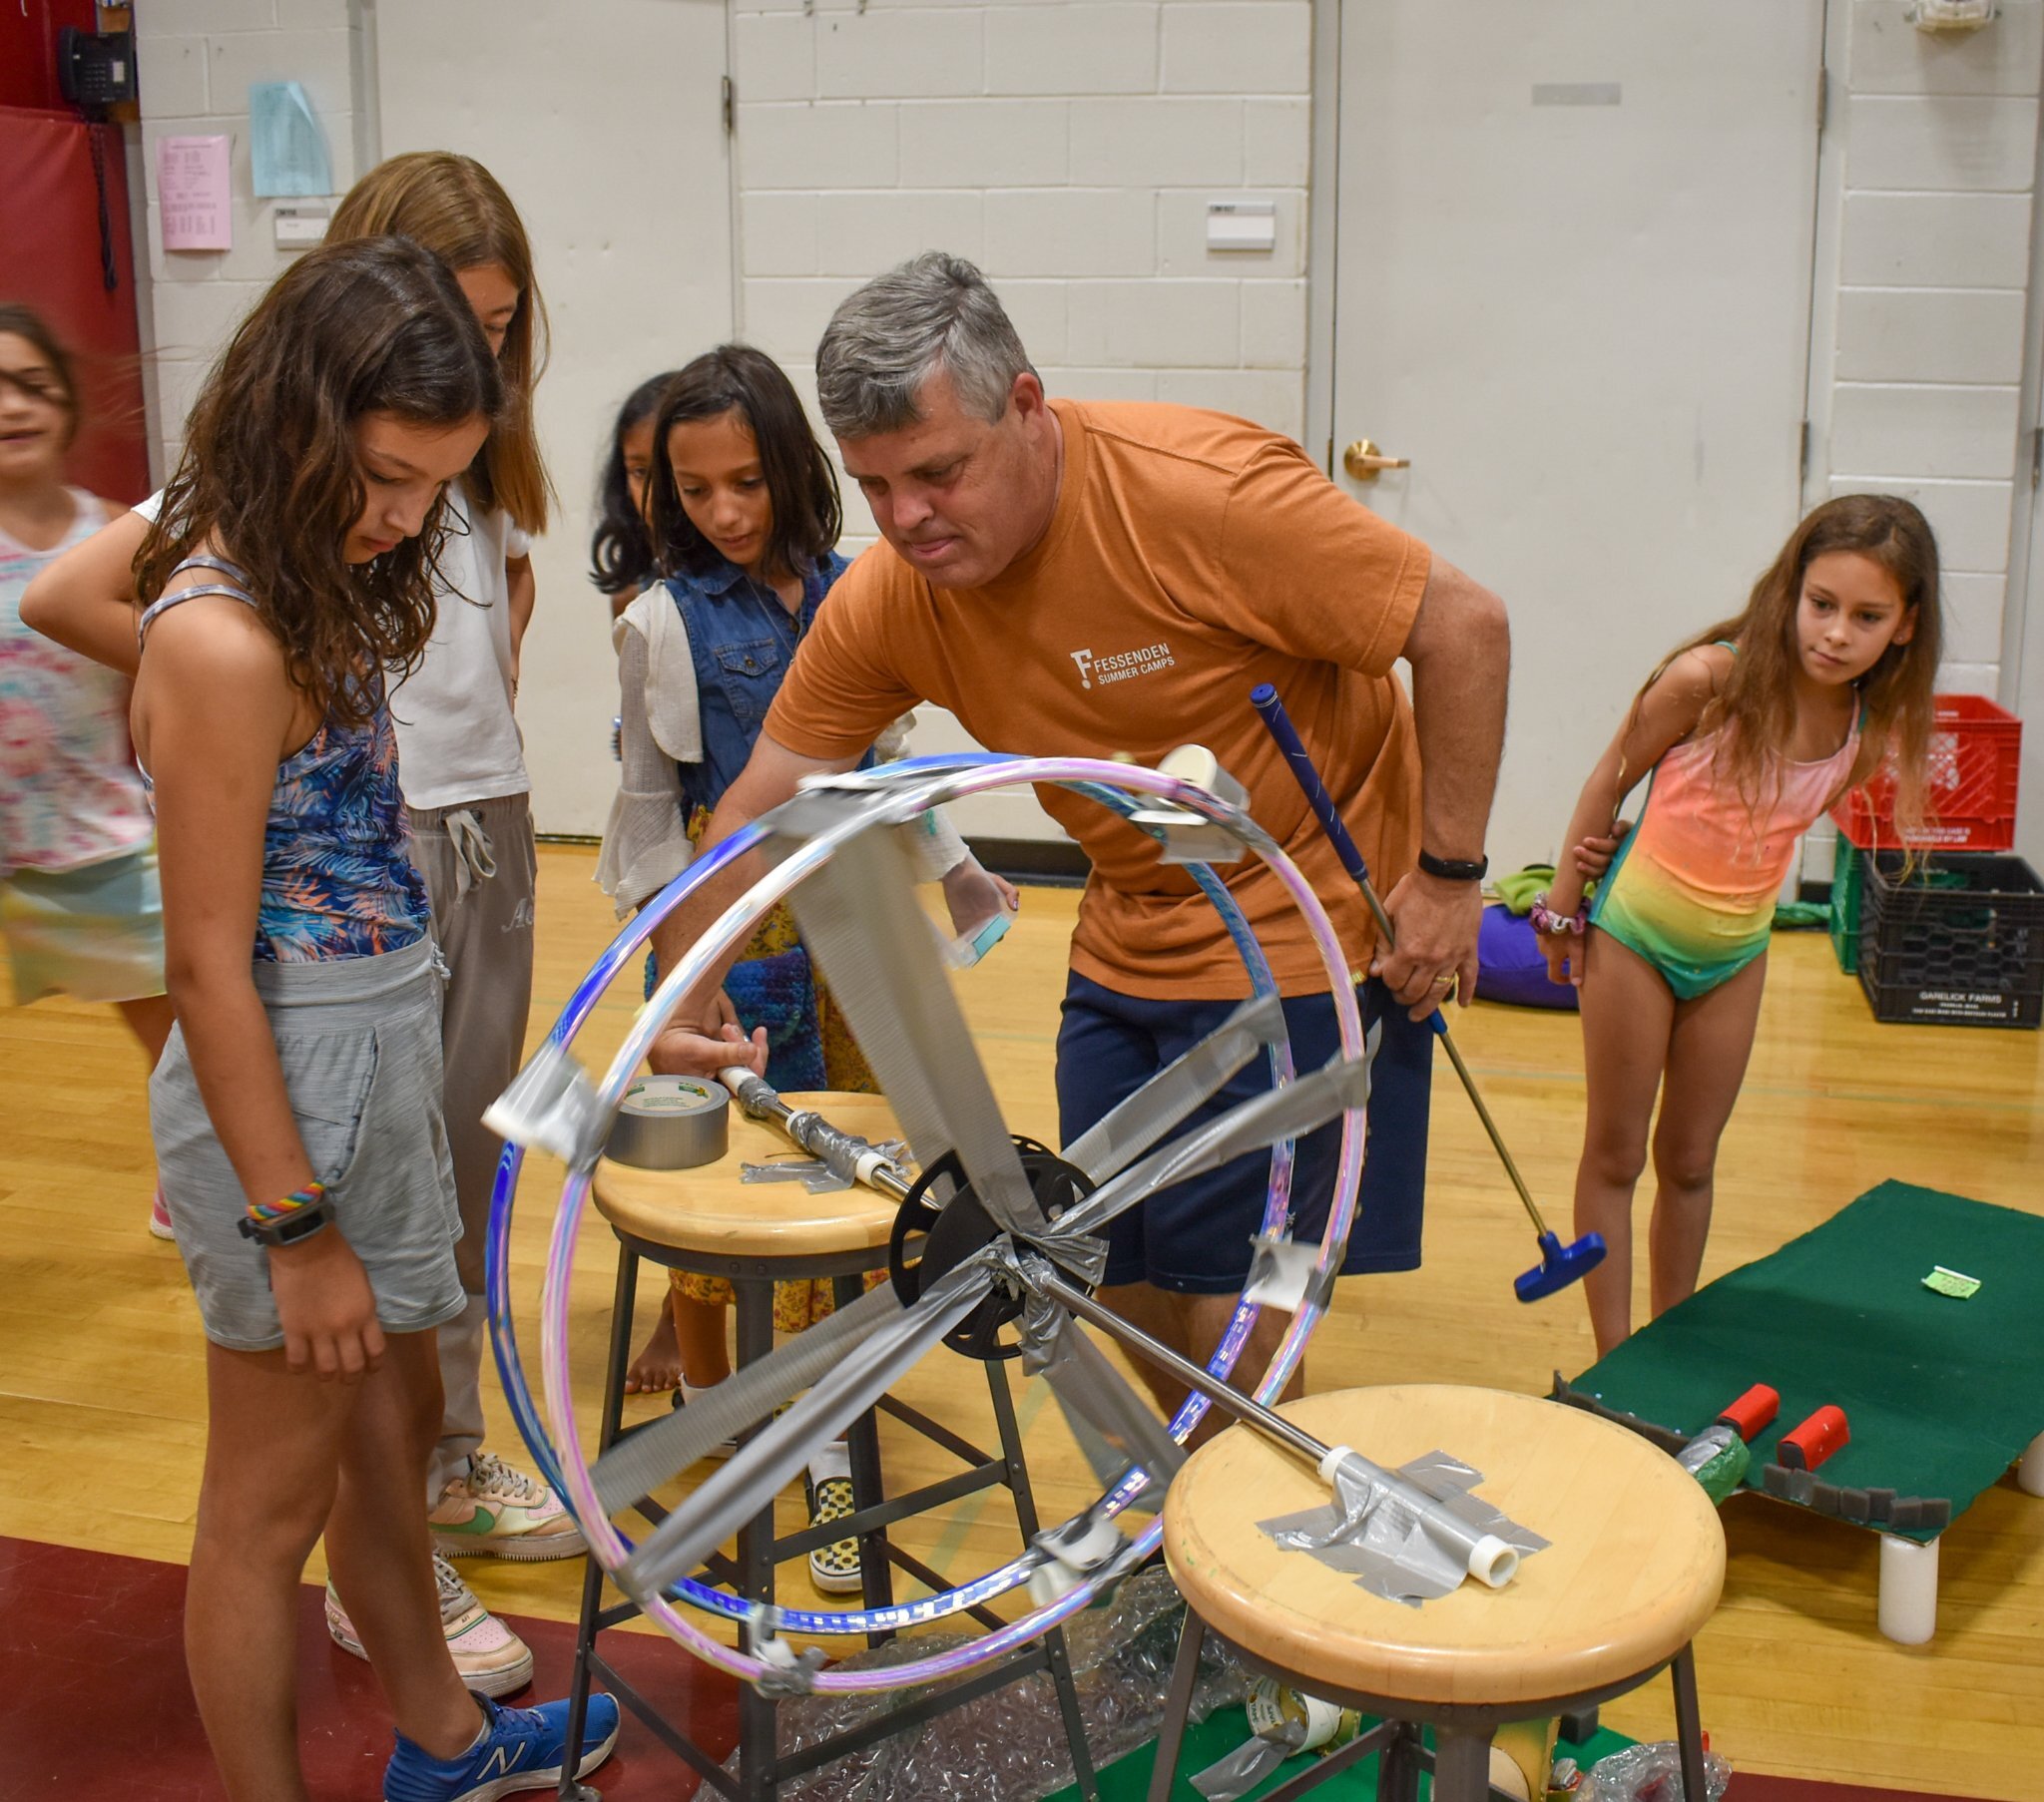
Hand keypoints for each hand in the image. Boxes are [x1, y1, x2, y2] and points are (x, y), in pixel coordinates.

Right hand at [268, 1230, 384, 1380]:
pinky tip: (300, 1367)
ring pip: (326, 1369)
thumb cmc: (338, 1258)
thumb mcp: (363, 1284)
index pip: (376, 1350)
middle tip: (347, 1377)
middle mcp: (345, 1328)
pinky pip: (297, 1360)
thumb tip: (360, 1327)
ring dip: (327, 1376)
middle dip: (352, 1377)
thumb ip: (363, 1309)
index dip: (375, 1365)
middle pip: (353, 1366)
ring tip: (325, 1375)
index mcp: (366, 1314)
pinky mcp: (294, 1330)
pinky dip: (299, 1368)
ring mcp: (319, 1331)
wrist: (307, 1247)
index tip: (371, 1368)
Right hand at [650, 990, 767, 1078]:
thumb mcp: (702, 1053)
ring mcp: (720, 1067)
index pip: (745, 1086)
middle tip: (736, 1031)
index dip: (754, 1067)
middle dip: (747, 1048)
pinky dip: (735, 1037)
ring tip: (726, 1027)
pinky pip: (735, 1049)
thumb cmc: (674, 1052)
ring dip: (738, 1039)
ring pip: (743, 1057)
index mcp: (718, 1091)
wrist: (656, 1037)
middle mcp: (721, 1081)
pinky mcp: (718, 1055)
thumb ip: (728, 1053)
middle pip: (747, 1070)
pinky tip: (729, 1027)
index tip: (757, 1047)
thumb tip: (752, 1051)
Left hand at [940, 856, 1019, 939]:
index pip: (1000, 928)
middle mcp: (984, 919)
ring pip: (977, 939)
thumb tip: (1016, 907)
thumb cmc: (978, 875)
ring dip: (977, 943)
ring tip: (976, 942)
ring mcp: (971, 922)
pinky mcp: (959, 922)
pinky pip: (963, 936)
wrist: (957, 872)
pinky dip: (965, 942)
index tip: (997, 932)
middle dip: (989, 940)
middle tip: (985, 937)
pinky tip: (965, 943)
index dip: (1000, 932)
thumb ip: (1011, 891)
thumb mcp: (997, 881)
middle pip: (989, 936)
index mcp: (995, 911)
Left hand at [1372, 869, 1482, 1021]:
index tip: (1386, 974)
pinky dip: (1467, 993)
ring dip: (1427, 1007)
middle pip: (1414, 991)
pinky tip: (1462, 1005)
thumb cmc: (1415, 891)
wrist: (1448, 877)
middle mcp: (1431, 960)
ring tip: (1418, 1014)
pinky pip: (1470, 978)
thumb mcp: (1389, 914)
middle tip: (1400, 995)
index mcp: (1409, 951)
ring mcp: (1452, 958)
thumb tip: (1376, 970)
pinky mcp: (1469, 951)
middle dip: (1403, 996)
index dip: (1387, 979)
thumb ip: (1382, 945)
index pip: (1393, 979)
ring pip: (1439, 992)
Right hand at [1539, 926, 1586, 987]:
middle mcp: (1543, 951)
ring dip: (1557, 949)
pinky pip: (1546, 939)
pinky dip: (1553, 939)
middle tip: (1573, 953)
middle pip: (1552, 961)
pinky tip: (1560, 931)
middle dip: (1562, 960)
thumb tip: (1576, 984)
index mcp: (1552, 958)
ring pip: (1549, 949)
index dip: (1561, 980)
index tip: (1569, 979)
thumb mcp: (1577, 950)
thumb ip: (1576, 968)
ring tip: (1568, 940)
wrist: (1558, 909)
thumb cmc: (1570, 932)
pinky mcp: (1539, 929)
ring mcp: (1539, 940)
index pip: (1553, 976)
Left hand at [1571, 818, 1630, 881]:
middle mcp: (1619, 856)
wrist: (1620, 840)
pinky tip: (1585, 878)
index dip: (1599, 845)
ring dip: (1589, 868)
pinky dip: (1592, 876)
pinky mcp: (1609, 872)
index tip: (1585, 841)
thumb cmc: (1621, 831)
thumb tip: (1614, 831)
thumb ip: (1622, 826)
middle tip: (1576, 850)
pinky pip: (1600, 877)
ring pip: (1602, 870)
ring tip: (1578, 864)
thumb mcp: (1626, 828)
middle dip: (1589, 856)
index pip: (1611, 846)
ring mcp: (1614, 866)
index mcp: (1623, 844)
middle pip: (1605, 859)